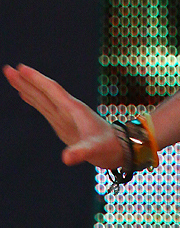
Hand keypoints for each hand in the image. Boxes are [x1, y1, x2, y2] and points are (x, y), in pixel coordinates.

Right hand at [3, 63, 121, 168]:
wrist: (120, 148)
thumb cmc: (109, 147)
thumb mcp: (95, 150)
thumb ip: (82, 152)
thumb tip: (66, 158)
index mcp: (73, 109)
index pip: (52, 91)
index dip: (36, 80)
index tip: (20, 69)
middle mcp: (68, 109)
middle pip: (44, 91)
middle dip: (27, 80)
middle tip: (8, 70)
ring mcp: (64, 116)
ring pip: (42, 98)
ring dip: (27, 87)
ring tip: (12, 77)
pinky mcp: (63, 123)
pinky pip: (45, 107)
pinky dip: (33, 100)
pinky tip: (26, 94)